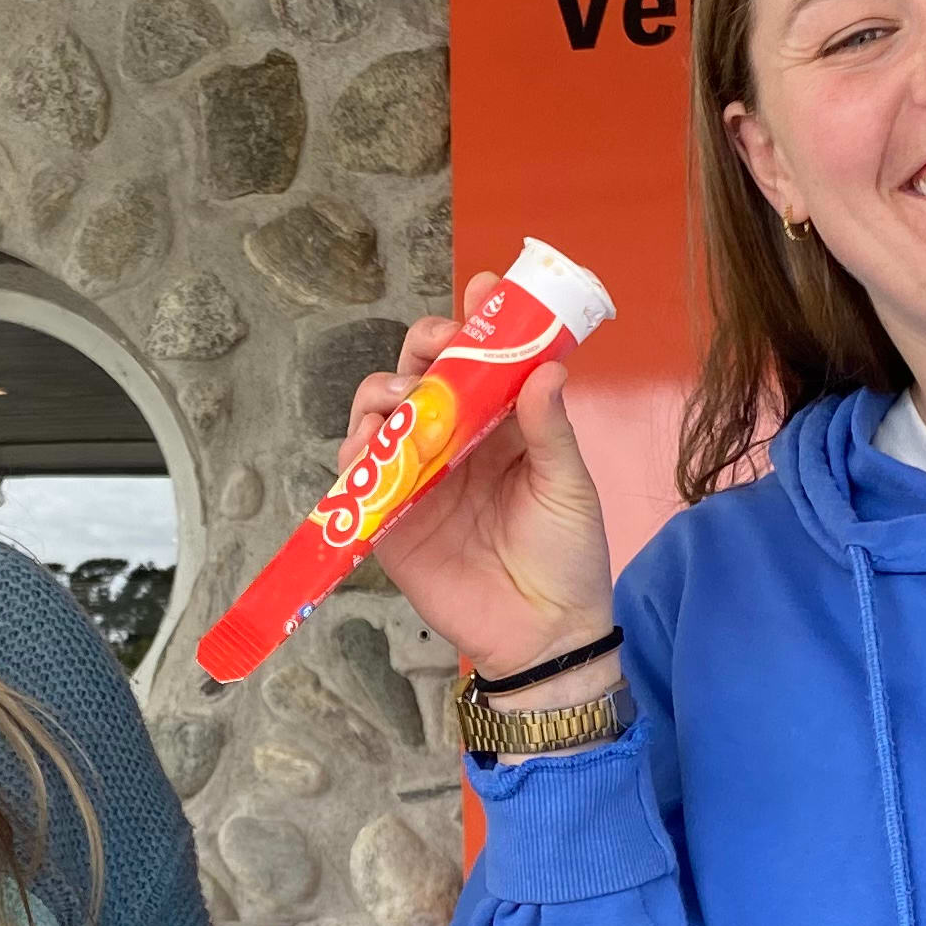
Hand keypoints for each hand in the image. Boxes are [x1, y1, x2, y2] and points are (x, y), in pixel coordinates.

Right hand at [340, 271, 618, 682]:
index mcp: (503, 427)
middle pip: (422, 376)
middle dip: (422, 347)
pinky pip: (359, 477)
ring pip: (382, 416)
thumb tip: (547, 368)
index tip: (482, 291)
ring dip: (383, 393)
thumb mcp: (568, 485)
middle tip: (436, 343)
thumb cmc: (568, 556)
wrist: (545, 634)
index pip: (480, 361)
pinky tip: (371, 444)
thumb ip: (549, 428)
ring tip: (404, 398)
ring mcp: (419, 480)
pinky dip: (356, 453)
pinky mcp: (391, 521)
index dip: (476, 322)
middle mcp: (455, 445)